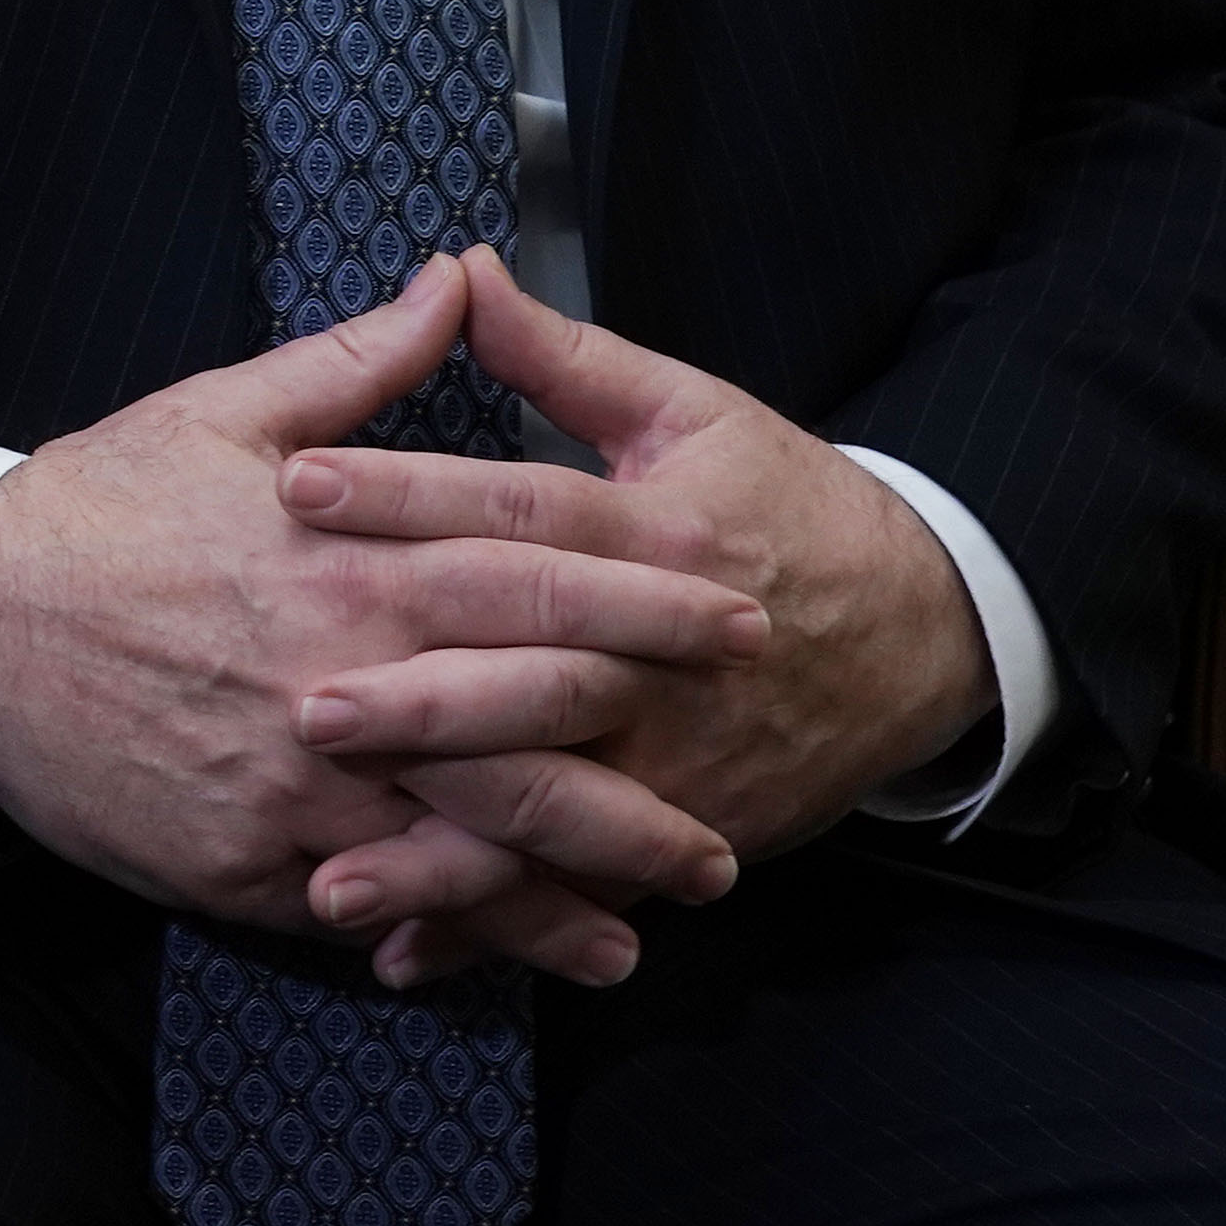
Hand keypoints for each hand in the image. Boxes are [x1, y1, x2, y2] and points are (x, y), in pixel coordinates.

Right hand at [0, 255, 764, 984]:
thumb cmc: (92, 507)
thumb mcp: (221, 410)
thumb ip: (359, 363)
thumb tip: (456, 281)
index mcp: (351, 562)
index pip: (540, 580)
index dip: (652, 604)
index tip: (742, 618)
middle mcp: (345, 677)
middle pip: (537, 735)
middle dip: (649, 778)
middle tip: (735, 812)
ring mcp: (301, 781)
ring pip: (472, 843)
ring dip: (578, 883)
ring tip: (661, 909)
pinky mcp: (247, 857)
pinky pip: (373, 898)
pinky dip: (455, 929)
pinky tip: (519, 950)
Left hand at [280, 248, 997, 980]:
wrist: (928, 628)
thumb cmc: (787, 500)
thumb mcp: (689, 409)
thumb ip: (565, 354)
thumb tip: (460, 270)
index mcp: (657, 535)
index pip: (517, 514)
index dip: (409, 494)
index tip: (297, 485)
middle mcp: (663, 659)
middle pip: (532, 679)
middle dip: (420, 701)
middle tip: (304, 709)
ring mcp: (677, 760)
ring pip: (549, 811)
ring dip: (443, 854)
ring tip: (331, 876)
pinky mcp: (684, 830)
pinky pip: (579, 887)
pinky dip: (496, 929)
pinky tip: (403, 954)